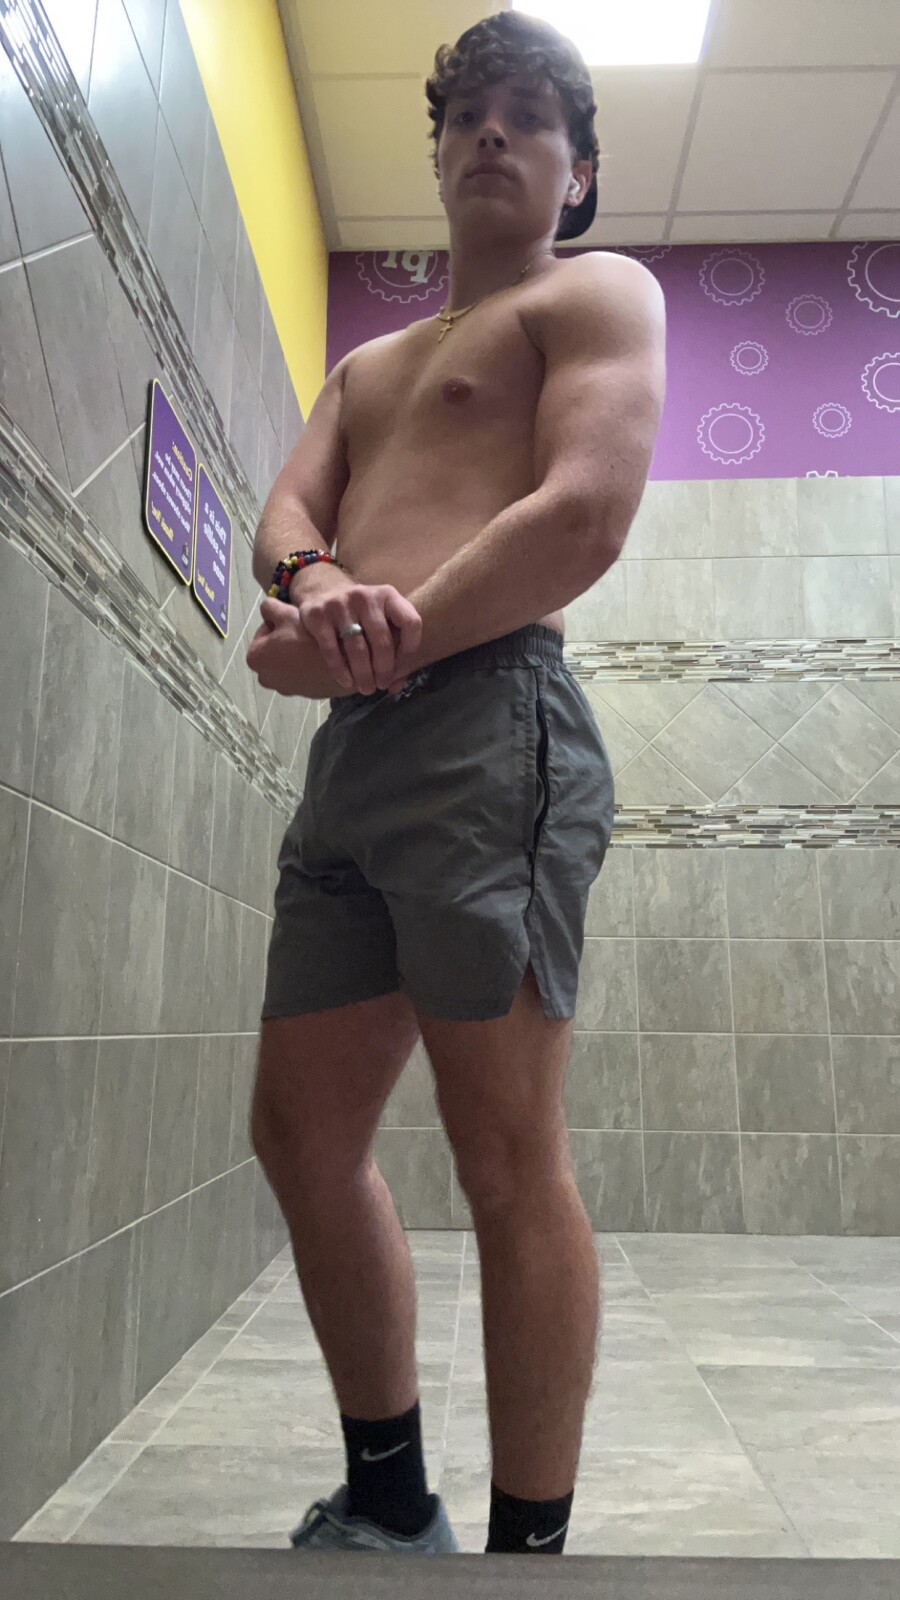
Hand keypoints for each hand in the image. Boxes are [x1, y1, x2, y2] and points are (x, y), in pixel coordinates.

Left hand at [246, 599, 323, 695]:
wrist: (341, 664)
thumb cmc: (307, 638)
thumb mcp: (285, 613)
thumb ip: (269, 607)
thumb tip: (267, 612)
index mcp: (254, 658)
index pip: (264, 630)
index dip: (280, 622)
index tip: (295, 621)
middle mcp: (264, 678)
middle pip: (274, 649)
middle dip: (286, 640)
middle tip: (304, 632)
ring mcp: (284, 689)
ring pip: (287, 662)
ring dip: (296, 653)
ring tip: (313, 645)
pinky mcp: (302, 693)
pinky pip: (300, 674)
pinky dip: (306, 666)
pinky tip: (319, 657)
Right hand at [289, 565, 422, 693]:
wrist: (323, 593)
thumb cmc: (361, 615)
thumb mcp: (381, 621)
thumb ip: (395, 651)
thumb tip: (396, 687)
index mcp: (388, 595)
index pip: (411, 622)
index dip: (410, 648)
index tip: (401, 666)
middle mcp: (366, 596)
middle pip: (382, 641)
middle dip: (384, 669)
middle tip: (381, 685)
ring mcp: (340, 604)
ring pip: (357, 649)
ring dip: (363, 674)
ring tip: (366, 688)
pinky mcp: (318, 615)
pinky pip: (332, 650)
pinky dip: (340, 670)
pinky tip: (347, 682)